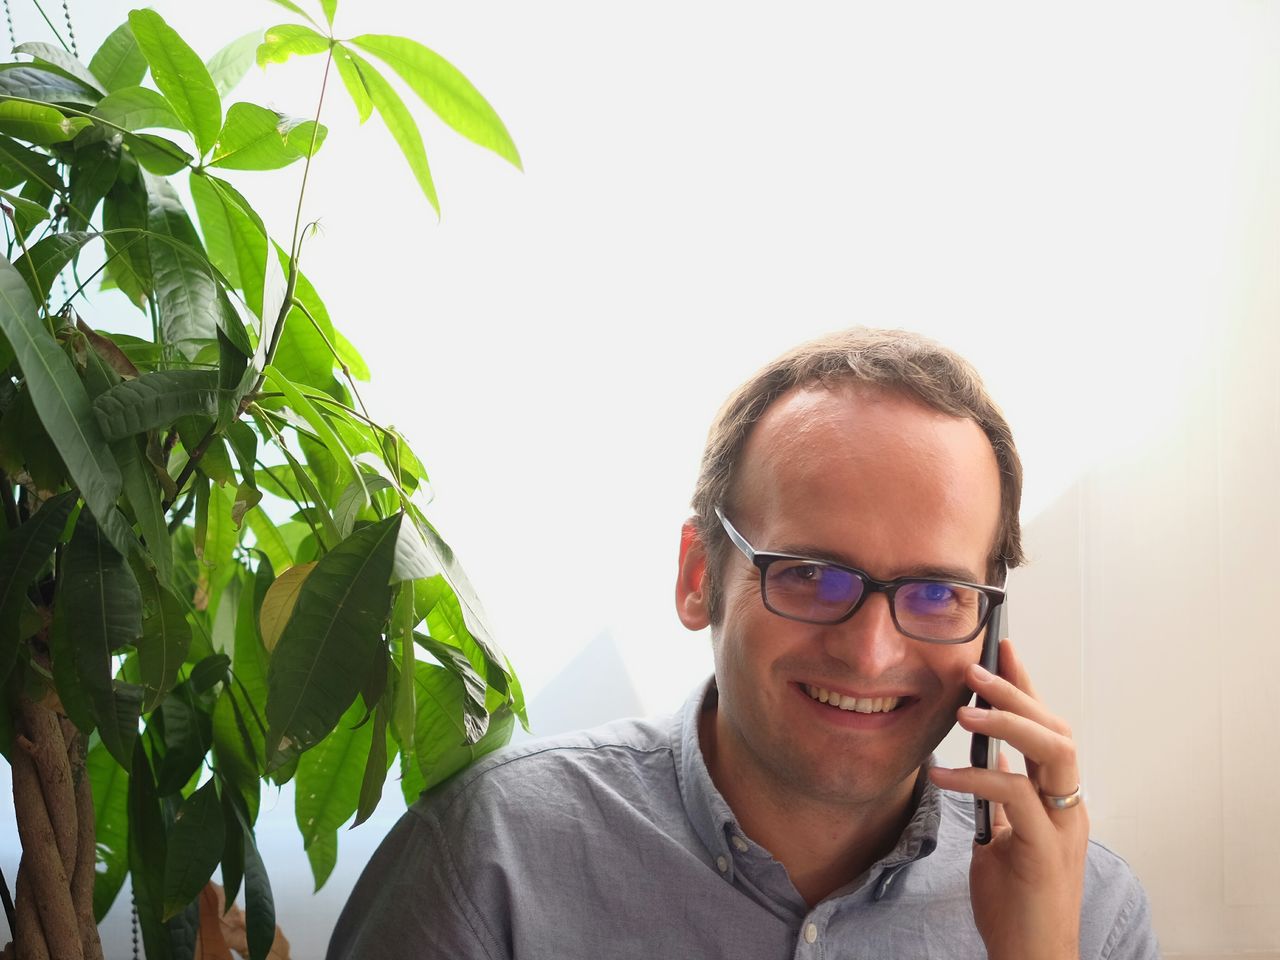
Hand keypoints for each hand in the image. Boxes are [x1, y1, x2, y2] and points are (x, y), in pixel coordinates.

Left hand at [928, 639, 1087, 959]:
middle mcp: (1068, 806)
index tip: (1003, 648)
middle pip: (1057, 730)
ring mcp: (1061, 827)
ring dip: (1008, 724)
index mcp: (1058, 798)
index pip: (1048, 727)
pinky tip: (940, 773)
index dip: (1027, 686)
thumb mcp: (1005, 835)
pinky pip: (1015, 798)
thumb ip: (1002, 798)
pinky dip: (976, 779)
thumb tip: (983, 761)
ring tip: (964, 710)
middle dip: (1017, 693)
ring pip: (1053, 753)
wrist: (1030, 955)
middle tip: (975, 668)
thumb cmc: (1015, 900)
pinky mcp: (1044, 852)